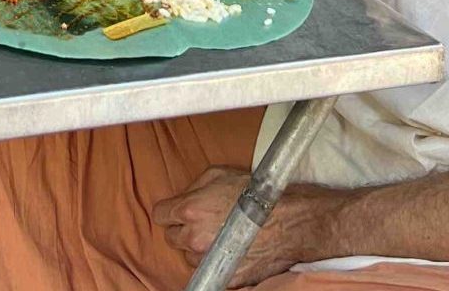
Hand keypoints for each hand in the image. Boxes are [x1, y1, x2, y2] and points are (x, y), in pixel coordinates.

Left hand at [155, 169, 337, 287]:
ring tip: (219, 237)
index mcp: (189, 210)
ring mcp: (209, 259)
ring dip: (198, 248)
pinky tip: (229, 250)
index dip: (169, 212)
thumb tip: (184, 196)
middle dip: (183, 230)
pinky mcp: (225, 276)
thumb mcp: (218, 174)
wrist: (288, 220)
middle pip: (172, 238)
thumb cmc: (255, 193)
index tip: (177, 212)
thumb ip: (194, 187)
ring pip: (189, 257)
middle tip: (201, 223)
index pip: (160, 215)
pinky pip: (210, 270)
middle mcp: (194, 237)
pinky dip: (216, 262)